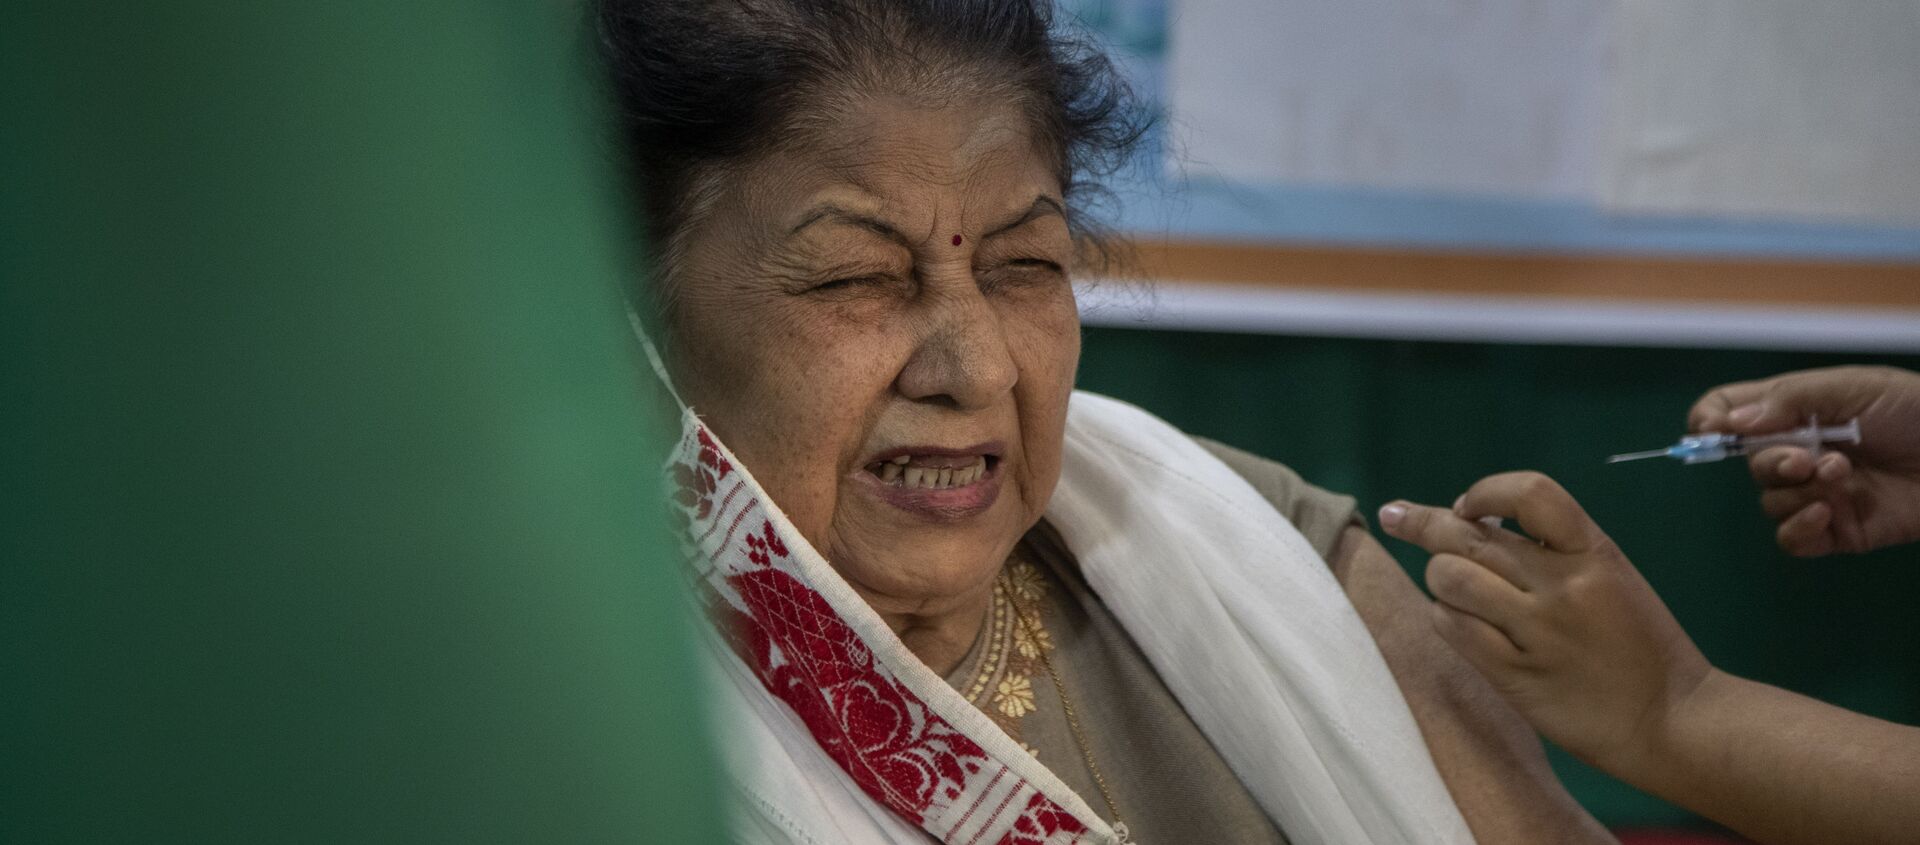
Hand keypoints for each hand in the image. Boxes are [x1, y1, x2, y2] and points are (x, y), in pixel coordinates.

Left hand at [1377, 472, 1710, 773]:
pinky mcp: (1517, 675)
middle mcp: (1563, 585)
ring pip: (1450, 578)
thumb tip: (1476, 523)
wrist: (1674, 720)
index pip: (1531, 493)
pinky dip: (1446, 619)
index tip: (1466, 506)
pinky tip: (1457, 623)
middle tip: (1395, 516)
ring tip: (1449, 589)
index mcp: (1594, 552)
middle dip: (1422, 523)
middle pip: (1470, 536)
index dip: (1486, 491)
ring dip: (1438, 579)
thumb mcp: (1610, 578)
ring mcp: (1538, 631)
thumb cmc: (1639, 646)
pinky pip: (1454, 629)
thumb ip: (1553, 551)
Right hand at [1690, 365, 1919, 555]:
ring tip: (1844, 479)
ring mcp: (1815, 493)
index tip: (1713, 431)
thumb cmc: (1914, 410)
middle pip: (1747, 463)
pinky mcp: (1836, 531)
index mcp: (1794, 411)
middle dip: (1771, 462)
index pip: (1728, 413)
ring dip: (1800, 492)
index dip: (1710, 421)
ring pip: (1769, 502)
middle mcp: (1798, 452)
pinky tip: (1827, 513)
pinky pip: (1792, 540)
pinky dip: (1800, 528)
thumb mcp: (1853, 388)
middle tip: (1806, 459)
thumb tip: (1726, 425)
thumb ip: (1789, 401)